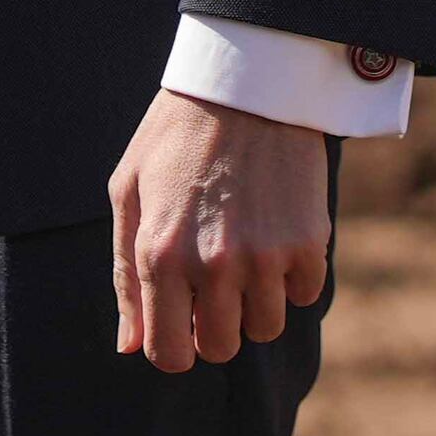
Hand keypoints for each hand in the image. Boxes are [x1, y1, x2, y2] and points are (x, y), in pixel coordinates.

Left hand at [108, 88, 329, 371]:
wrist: (246, 82)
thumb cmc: (175, 134)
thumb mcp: (128, 192)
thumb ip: (126, 274)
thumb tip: (130, 345)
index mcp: (161, 255)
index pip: (169, 354)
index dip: (174, 346)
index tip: (182, 323)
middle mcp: (213, 264)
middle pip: (221, 348)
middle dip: (214, 327)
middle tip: (214, 285)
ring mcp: (265, 256)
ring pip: (266, 327)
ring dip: (255, 302)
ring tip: (245, 253)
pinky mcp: (309, 241)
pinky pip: (304, 295)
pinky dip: (292, 277)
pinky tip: (276, 236)